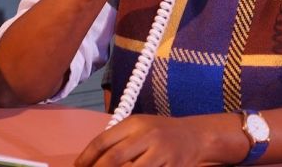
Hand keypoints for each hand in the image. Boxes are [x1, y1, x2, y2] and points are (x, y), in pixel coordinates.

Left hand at [75, 115, 218, 166]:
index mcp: (134, 123)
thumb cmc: (160, 132)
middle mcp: (146, 136)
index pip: (103, 141)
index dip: (86, 157)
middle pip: (114, 158)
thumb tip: (92, 159)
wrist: (194, 136)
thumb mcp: (139, 126)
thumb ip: (118, 139)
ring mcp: (160, 153)